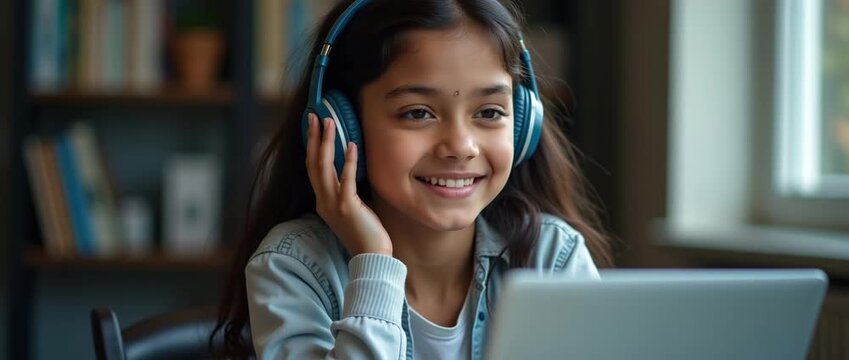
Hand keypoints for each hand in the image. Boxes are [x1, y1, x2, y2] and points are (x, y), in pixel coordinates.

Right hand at [305, 113, 392, 255]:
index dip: (311, 147)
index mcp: (323, 202)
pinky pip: (345, 179)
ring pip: (324, 167)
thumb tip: (352, 173)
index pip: (313, 169)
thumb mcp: (353, 210)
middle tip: (314, 116)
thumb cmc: (367, 234)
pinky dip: (347, 161)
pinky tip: (351, 145)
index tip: (312, 127)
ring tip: (329, 122)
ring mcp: (333, 204)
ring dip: (326, 143)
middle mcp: (324, 201)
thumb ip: (348, 193)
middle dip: (312, 138)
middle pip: (313, 163)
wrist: (372, 257)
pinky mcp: (347, 207)